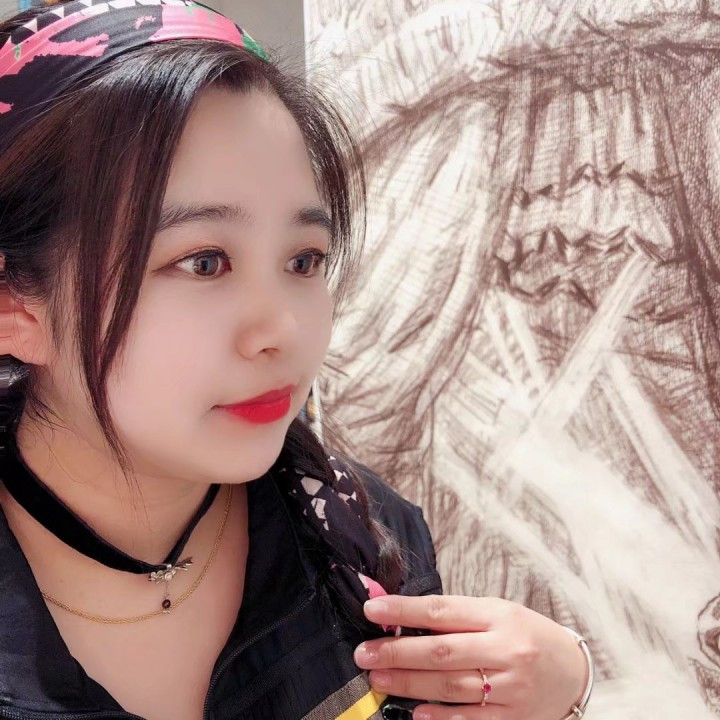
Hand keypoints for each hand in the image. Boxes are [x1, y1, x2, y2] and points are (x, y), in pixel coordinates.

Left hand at [353, 595, 587, 719]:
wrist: (573, 670)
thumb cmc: (526, 634)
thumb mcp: (496, 613)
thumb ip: (455, 616)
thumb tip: (405, 619)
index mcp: (498, 616)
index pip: (442, 611)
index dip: (404, 611)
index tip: (373, 611)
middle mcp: (506, 650)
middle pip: (442, 652)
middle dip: (398, 652)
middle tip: (366, 654)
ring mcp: (511, 687)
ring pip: (451, 686)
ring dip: (410, 684)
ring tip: (379, 679)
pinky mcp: (514, 717)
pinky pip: (472, 718)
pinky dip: (442, 716)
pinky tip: (416, 712)